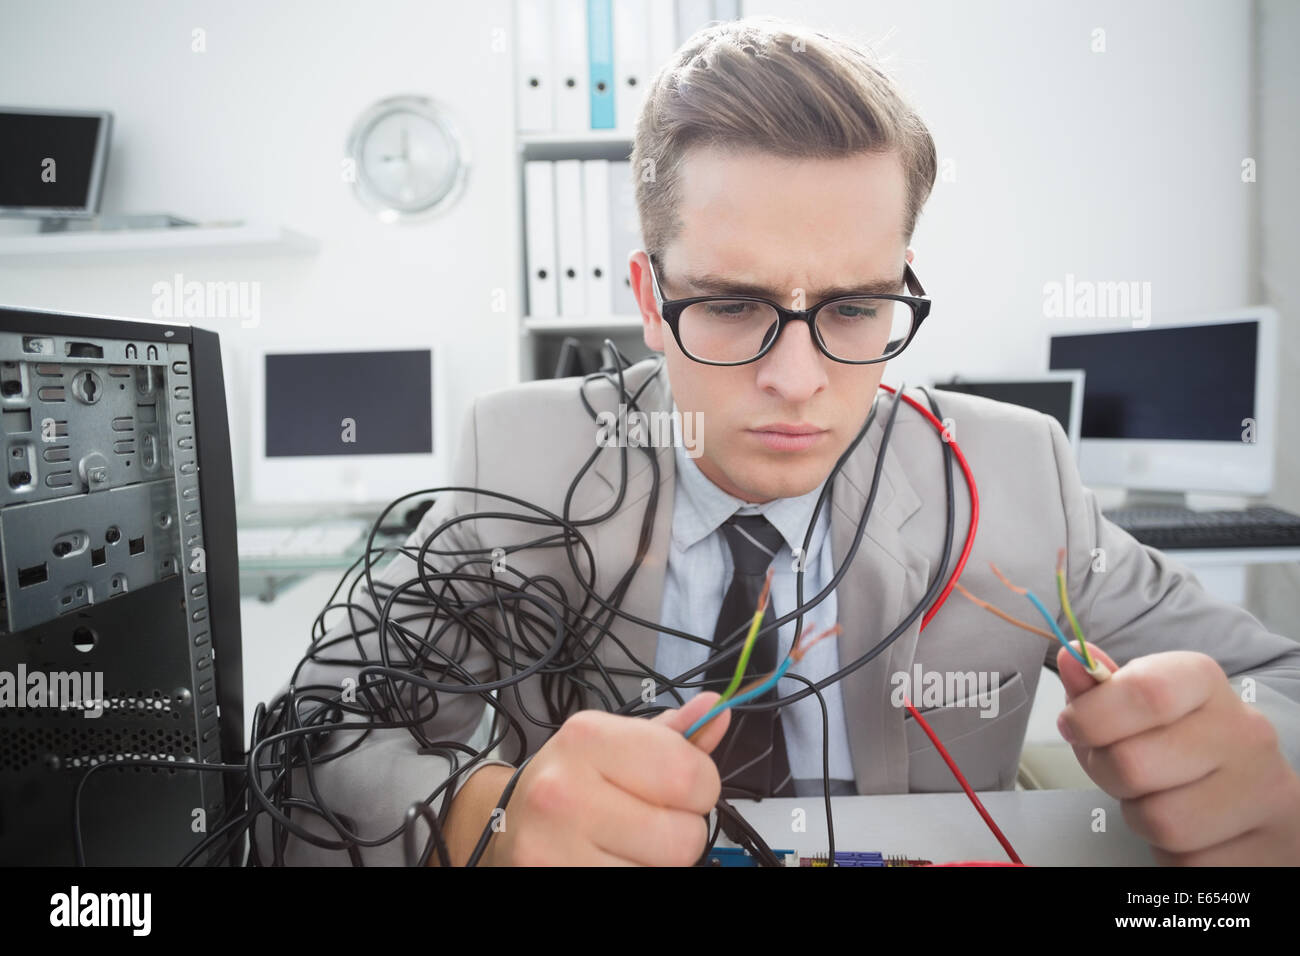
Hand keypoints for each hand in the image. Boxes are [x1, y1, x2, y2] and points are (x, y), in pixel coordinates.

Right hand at [483, 693, 730, 865]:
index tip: (679, 788)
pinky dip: (634, 878)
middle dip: (680, 831)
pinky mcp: (553, 882)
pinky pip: (634, 890)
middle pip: (684, 836)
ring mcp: (553, 849)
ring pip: (664, 872)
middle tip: (648, 821)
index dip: (701, 787)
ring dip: (657, 862)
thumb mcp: (615, 745)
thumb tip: (716, 711)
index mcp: (586, 738)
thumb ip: (672, 736)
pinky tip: (610, 862)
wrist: (506, 824)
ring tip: (626, 844)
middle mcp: (563, 791)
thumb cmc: (571, 782)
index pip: (691, 776)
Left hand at [1056, 643, 1299, 864]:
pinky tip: (1188, 831)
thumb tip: (1071, 657)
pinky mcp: (1268, 846)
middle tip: (1118, 771)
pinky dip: (1171, 854)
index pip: (1145, 691)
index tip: (1074, 726)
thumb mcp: (1139, 707)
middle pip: (1134, 764)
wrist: (1254, 794)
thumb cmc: (1182, 745)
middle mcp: (1244, 732)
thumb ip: (1099, 687)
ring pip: (1160, 821)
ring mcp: (1263, 791)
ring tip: (1157, 799)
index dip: (1093, 716)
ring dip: (1140, 817)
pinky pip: (1187, 861)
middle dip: (1107, 773)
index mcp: (1205, 683)